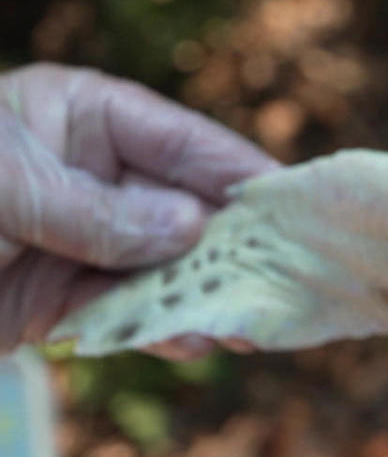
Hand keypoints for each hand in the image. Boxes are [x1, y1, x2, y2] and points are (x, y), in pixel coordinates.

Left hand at [0, 63, 276, 353]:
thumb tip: (192, 227)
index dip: (237, 172)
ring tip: (243, 323)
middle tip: (280, 275)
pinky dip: (154, 329)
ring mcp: (77, 239)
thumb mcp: (9, 187)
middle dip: (228, 246)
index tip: (291, 201)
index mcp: (81, 116)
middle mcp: (90, 175)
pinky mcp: (55, 299)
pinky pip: (121, 313)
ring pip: (159, 268)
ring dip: (198, 295)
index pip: (181, 141)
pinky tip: (189, 340)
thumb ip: (98, 211)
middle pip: (183, 209)